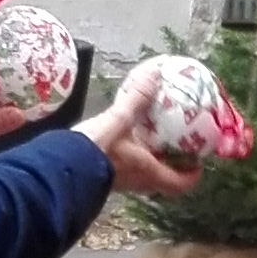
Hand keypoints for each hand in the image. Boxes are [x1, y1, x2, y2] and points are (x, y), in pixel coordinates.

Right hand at [85, 58, 207, 201]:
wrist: (58, 168)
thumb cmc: (94, 149)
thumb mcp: (118, 118)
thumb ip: (137, 97)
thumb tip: (155, 73)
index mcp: (148, 171)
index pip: (180, 184)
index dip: (193, 175)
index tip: (199, 162)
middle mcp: (138, 182)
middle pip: (164, 182)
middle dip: (174, 166)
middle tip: (179, 147)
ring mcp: (120, 182)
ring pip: (146, 176)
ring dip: (153, 162)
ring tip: (155, 139)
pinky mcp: (104, 177)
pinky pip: (128, 170)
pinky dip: (134, 157)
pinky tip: (127, 138)